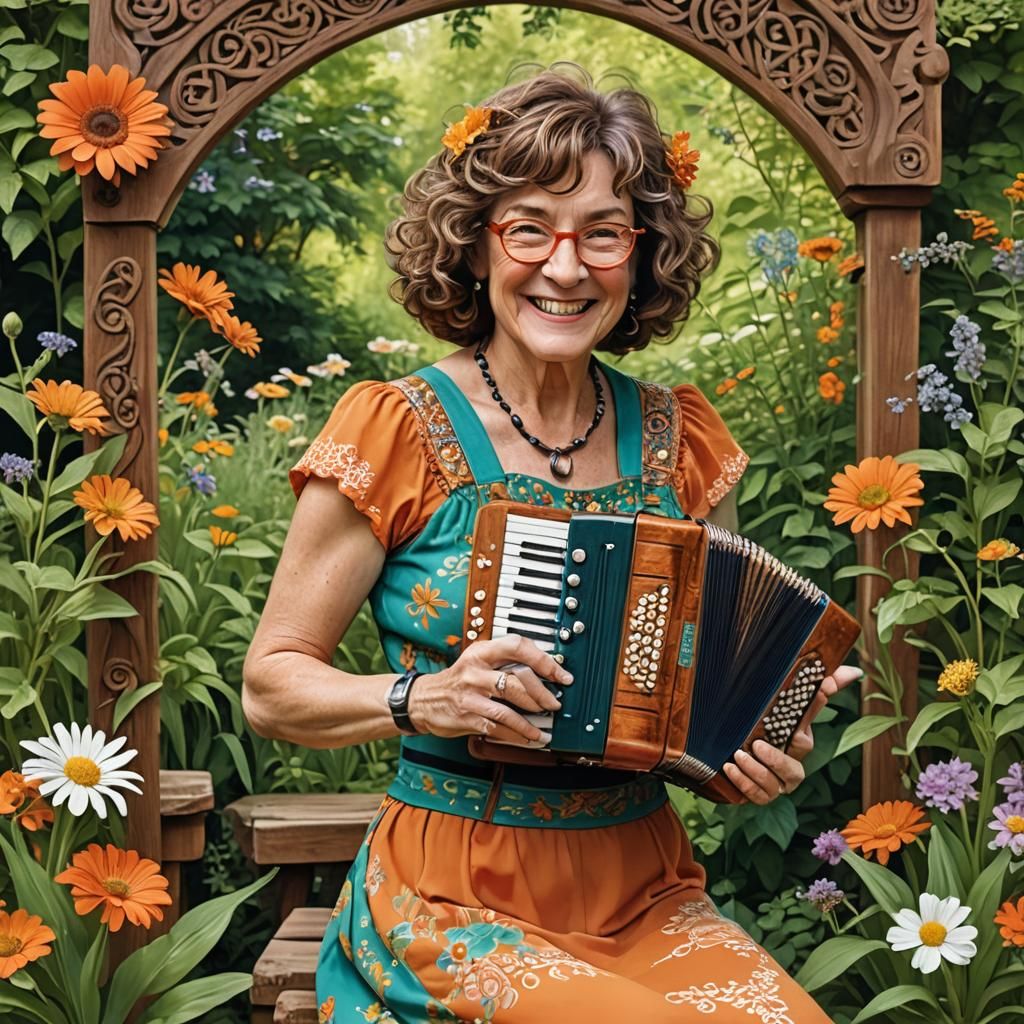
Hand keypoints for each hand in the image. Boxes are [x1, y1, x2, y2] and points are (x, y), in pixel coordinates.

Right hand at [407, 634, 570, 744]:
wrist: (422, 699)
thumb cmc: (458, 679)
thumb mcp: (477, 660)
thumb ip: (504, 661)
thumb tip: (544, 669)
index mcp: (481, 651)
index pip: (518, 646)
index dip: (543, 660)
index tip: (560, 674)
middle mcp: (475, 670)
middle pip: (517, 680)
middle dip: (542, 695)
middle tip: (554, 704)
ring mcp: (470, 696)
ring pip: (509, 708)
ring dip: (531, 722)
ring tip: (544, 729)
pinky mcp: (466, 718)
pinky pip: (498, 728)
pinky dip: (517, 735)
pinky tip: (528, 738)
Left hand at [721, 664, 862, 803]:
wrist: (724, 750)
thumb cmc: (754, 726)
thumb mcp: (768, 702)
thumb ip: (799, 685)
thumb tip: (850, 668)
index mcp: (796, 738)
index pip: (810, 717)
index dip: (817, 701)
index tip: (820, 686)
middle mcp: (789, 763)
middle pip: (795, 769)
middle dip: (777, 759)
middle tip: (756, 744)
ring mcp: (775, 782)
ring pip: (776, 786)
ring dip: (757, 772)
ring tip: (739, 755)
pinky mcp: (758, 794)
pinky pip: (758, 796)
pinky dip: (744, 783)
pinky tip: (730, 768)